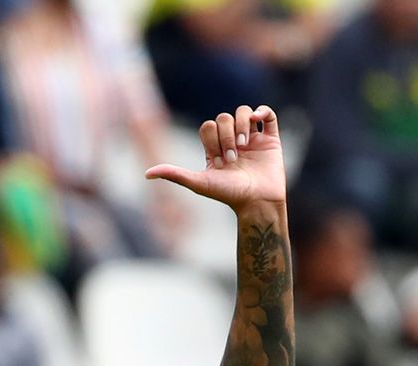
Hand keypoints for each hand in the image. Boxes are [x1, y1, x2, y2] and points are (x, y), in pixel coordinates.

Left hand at [145, 105, 284, 212]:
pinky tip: (257, 121)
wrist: (257, 202)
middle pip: (223, 118)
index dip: (211, 138)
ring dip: (241, 126)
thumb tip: (146, 174)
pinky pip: (268, 115)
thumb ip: (174, 175)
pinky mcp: (271, 140)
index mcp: (214, 150)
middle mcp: (232, 141)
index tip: (218, 160)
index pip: (208, 126)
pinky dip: (262, 112)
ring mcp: (252, 139)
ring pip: (243, 113)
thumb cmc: (228, 195)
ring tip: (244, 146)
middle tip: (231, 158)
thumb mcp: (198, 182)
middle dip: (225, 136)